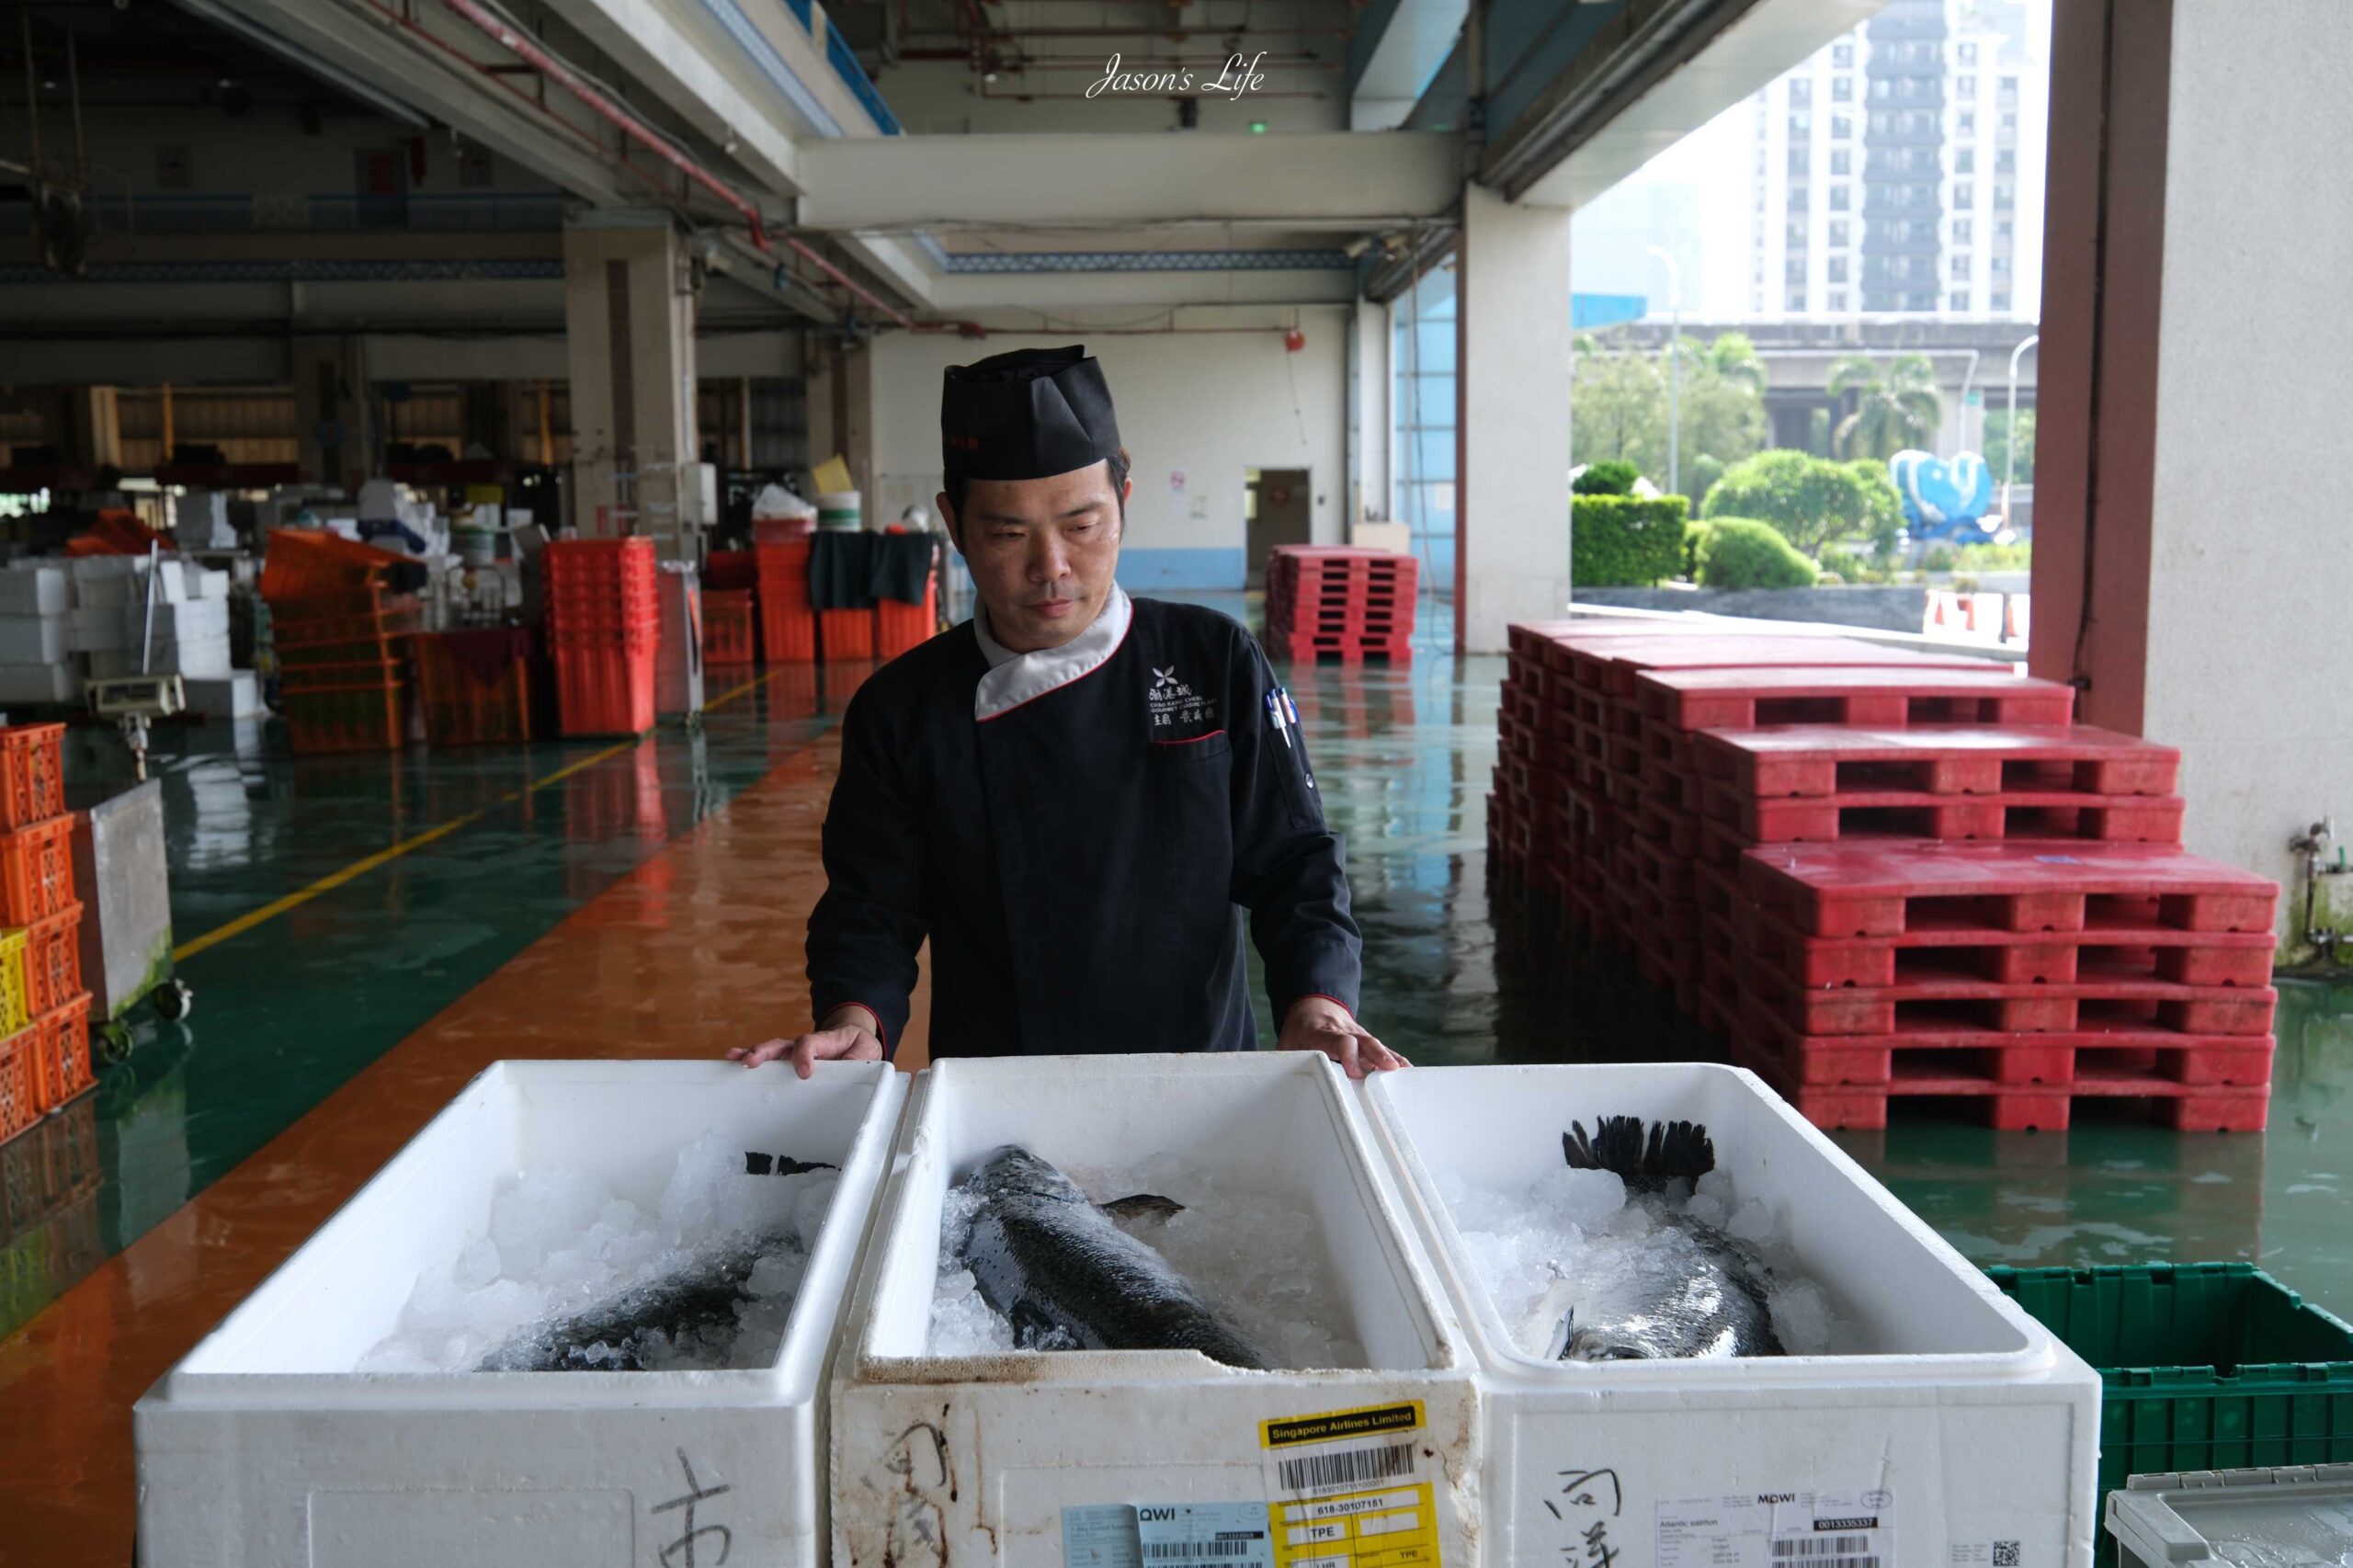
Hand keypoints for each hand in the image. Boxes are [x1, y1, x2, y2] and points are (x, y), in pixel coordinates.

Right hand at [727, 1006, 884, 1078]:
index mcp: (825, 1042)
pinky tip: (731, 1063)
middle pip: (782, 1046)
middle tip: (751, 1061)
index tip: (804, 1073)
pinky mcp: (789, 1065)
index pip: (810, 1043)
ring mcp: (794, 1055)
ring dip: (752, 1055)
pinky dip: (750, 1060)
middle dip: (765, 1052)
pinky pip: (769, 1063)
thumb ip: (858, 1060)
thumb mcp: (866, 1052)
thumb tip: (851, 1070)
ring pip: (771, 1053)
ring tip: (733, 1058)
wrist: (856, 1042)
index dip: (805, 1055)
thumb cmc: (860, 1049)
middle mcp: (805, 1047)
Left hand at [1277, 996, 1407, 1078]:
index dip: (1347, 1053)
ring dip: (1389, 1057)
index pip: (1336, 1039)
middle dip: (1376, 1054)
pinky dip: (1394, 1057)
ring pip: (1374, 1044)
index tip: (1354, 1072)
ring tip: (1404, 1071)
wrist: (1313, 1005)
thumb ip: (1286, 1062)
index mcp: (1319, 1032)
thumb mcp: (1286, 1043)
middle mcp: (1341, 1031)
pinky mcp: (1365, 1039)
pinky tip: (1407, 1068)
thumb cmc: (1298, 1031)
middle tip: (1389, 1069)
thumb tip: (1284, 1086)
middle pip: (1362, 1040)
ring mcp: (1356, 1033)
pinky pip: (1381, 1048)